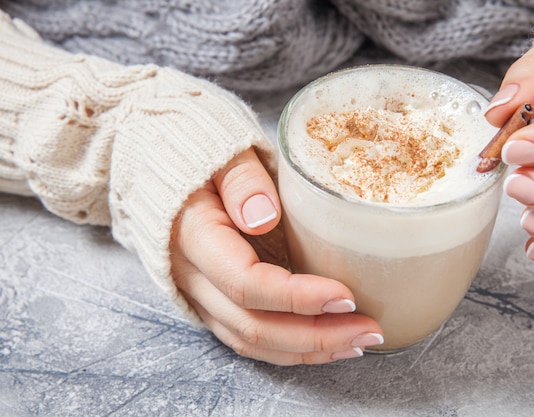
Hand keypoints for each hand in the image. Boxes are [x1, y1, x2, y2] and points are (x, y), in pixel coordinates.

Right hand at [169, 148, 383, 364]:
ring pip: (249, 340)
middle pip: (252, 325)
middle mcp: (191, 275)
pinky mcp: (211, 298)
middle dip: (315, 335)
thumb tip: (262, 217)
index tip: (346, 297)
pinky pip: (246, 335)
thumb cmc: (204, 156)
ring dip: (306, 349)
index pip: (246, 283)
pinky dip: (287, 346)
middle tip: (368, 329)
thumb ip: (241, 180)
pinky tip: (323, 342)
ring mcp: (198, 292)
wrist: (165, 167)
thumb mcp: (223, 152)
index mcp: (193, 236)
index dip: (298, 298)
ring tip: (356, 341)